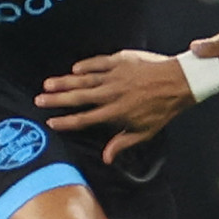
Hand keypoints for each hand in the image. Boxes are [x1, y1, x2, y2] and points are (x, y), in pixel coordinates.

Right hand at [37, 50, 197, 164]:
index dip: (66, 121)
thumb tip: (106, 158)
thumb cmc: (162, 109)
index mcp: (115, 112)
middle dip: (57, 100)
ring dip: (65, 81)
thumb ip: (122, 143)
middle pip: (78, 97)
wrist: (179, 81)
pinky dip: (86, 65)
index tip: (51, 122)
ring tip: (48, 84)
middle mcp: (111, 94)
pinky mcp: (121, 60)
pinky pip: (98, 62)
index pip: (85, 119)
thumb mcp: (145, 131)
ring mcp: (115, 75)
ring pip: (84, 79)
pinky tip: (74, 69)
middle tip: (39, 100)